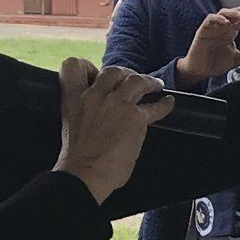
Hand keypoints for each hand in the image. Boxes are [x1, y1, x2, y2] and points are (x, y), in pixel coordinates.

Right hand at [55, 59, 172, 202]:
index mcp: (73, 98)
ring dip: (147, 81)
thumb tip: (98, 114)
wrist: (85, 174)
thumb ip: (83, 111)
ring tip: (155, 85)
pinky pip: (154, 106)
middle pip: (112, 71)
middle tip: (132, 80)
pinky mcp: (135, 117)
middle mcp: (94, 96)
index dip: (87, 66)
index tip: (96, 74)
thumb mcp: (70, 124)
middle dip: (124, 73)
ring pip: (135, 80)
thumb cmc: (78, 159)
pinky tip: (169, 102)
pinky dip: (164, 104)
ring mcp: (116, 104)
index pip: (72, 66)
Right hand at [175, 4, 239, 87]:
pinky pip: (210, 20)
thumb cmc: (215, 63)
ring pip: (223, 13)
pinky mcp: (203, 30)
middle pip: (234, 13)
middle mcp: (223, 27)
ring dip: (233, 13)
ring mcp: (213, 28)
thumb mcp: (236, 59)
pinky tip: (225, 22)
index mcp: (231, 32)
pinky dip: (217, 19)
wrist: (200, 71)